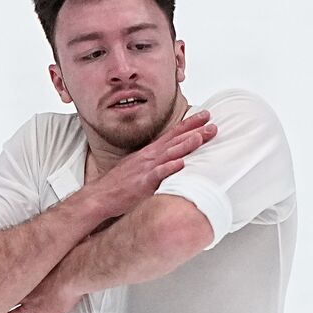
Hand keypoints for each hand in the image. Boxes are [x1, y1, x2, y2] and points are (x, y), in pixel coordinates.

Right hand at [86, 110, 217, 217]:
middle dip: (195, 131)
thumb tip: (174, 157)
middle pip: (175, 140)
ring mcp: (146, 168)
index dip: (190, 124)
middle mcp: (150, 157)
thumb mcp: (140, 166)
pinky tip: (181, 163)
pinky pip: (158, 174)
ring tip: (200, 137)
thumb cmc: (120, 183)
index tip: (205, 116)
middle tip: (212, 124)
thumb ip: (157, 161)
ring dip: (185, 145)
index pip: (173, 134)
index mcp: (150, 152)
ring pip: (169, 153)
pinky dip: (169, 168)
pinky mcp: (143, 183)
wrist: (100, 196)